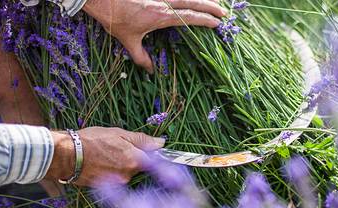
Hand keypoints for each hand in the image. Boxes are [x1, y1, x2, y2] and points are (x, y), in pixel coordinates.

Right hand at [46, 127, 164, 185]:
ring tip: (106, 155)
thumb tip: (161, 143)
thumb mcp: (119, 134)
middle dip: (133, 158)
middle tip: (117, 148)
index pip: (154, 161)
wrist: (65, 156)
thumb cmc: (92, 140)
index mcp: (135, 160)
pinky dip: (111, 171)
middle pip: (139, 167)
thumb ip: (142, 140)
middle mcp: (128, 175)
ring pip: (126, 173)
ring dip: (121, 165)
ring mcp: (117, 183)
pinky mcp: (106, 188)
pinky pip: (114, 178)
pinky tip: (100, 163)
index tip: (149, 151)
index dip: (152, 155)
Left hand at [82, 0, 226, 71]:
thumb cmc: (113, 17)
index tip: (217, 24)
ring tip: (214, 1)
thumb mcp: (127, 40)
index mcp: (162, 15)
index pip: (190, 17)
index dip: (205, 20)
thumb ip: (140, 56)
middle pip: (194, 1)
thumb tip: (150, 71)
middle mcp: (164, 1)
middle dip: (211, 6)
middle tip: (223, 13)